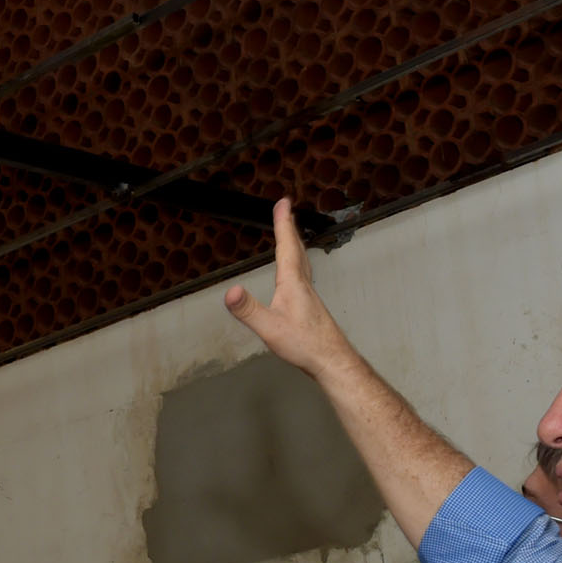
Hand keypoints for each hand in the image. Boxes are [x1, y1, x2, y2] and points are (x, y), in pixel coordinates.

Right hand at [222, 197, 353, 377]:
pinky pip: (302, 275)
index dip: (283, 224)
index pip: (286, 246)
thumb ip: (248, 310)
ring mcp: (308, 294)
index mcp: (293, 283)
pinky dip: (297, 263)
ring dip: (295, 244)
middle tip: (286, 209)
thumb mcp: (269, 328)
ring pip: (302, 261)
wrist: (331, 359)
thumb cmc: (304, 344)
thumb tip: (229, 291)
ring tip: (290, 235)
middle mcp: (303, 284)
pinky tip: (294, 274)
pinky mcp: (310, 306)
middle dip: (289, 228)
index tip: (283, 203)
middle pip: (296, 249)